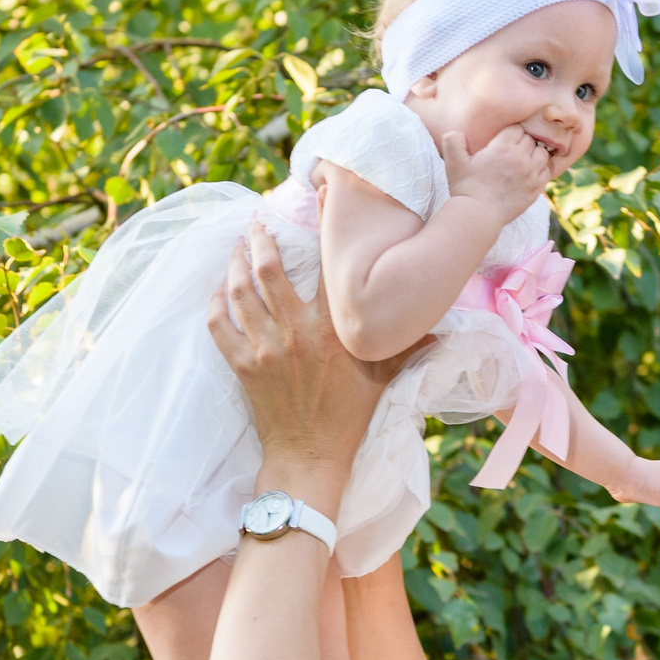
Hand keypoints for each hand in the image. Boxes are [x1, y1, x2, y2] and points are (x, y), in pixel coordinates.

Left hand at [209, 222, 404, 490]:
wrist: (310, 458)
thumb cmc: (350, 417)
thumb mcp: (385, 376)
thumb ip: (408, 344)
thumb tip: (443, 323)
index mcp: (333, 328)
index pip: (324, 266)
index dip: (316, 228)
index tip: (313, 201)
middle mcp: (296, 331)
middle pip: (268, 268)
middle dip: (260, 237)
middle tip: (258, 220)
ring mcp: (264, 348)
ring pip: (239, 291)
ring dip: (234, 263)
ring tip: (237, 245)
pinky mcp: (242, 366)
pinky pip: (220, 324)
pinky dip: (216, 302)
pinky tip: (219, 290)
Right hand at [441, 124, 553, 224]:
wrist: (478, 215)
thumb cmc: (465, 189)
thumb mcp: (453, 163)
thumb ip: (452, 141)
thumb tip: (456, 132)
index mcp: (502, 147)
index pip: (517, 128)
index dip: (510, 133)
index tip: (503, 141)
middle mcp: (520, 158)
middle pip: (531, 140)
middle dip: (522, 142)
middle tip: (512, 152)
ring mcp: (531, 174)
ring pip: (542, 154)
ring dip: (534, 154)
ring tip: (524, 161)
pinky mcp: (536, 189)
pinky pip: (546, 171)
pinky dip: (541, 169)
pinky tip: (530, 173)